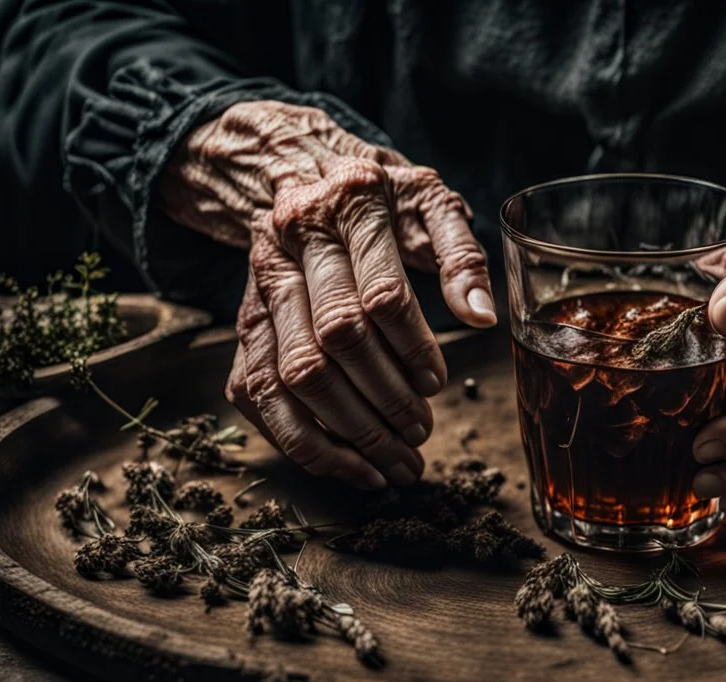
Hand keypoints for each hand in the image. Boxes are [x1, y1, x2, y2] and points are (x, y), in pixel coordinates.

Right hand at [159, 101, 495, 488]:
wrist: (300, 169)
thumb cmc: (381, 197)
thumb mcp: (431, 203)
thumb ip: (461, 254)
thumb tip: (482, 316)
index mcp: (347, 205)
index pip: (379, 294)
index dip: (412, 348)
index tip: (438, 383)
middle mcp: (290, 243)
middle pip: (332, 339)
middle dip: (382, 400)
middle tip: (421, 435)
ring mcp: (257, 286)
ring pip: (287, 375)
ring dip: (340, 433)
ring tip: (389, 467)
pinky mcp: (244, 322)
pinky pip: (255, 393)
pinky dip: (298, 439)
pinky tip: (345, 465)